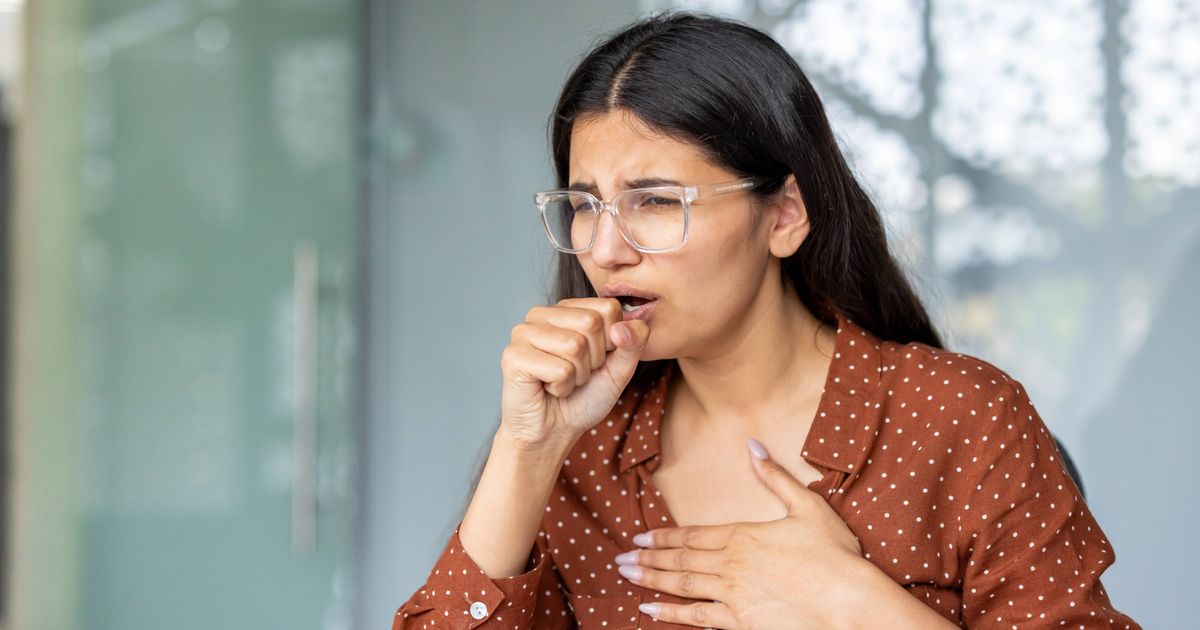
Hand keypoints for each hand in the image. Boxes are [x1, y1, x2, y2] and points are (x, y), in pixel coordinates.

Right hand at [499, 297, 649, 450]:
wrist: (553, 432)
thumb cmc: (584, 398)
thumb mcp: (620, 368)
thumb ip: (634, 342)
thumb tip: (622, 326)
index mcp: (567, 309)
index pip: (609, 308)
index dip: (612, 342)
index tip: (594, 360)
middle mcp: (542, 314)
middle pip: (591, 323)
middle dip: (593, 360)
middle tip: (575, 373)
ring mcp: (524, 332)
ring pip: (574, 345)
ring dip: (577, 376)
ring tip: (560, 382)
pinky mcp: (513, 355)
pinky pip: (559, 369)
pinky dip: (562, 388)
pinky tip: (546, 389)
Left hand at [612, 438, 871, 628]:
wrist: (850, 601)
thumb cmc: (835, 555)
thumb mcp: (807, 506)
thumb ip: (775, 476)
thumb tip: (753, 444)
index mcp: (743, 535)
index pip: (692, 535)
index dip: (662, 537)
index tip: (639, 538)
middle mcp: (730, 564)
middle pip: (679, 559)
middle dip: (646, 558)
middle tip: (619, 559)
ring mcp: (732, 594)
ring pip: (680, 584)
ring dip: (650, 579)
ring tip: (626, 576)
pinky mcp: (740, 622)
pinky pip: (696, 617)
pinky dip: (670, 614)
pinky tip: (649, 611)